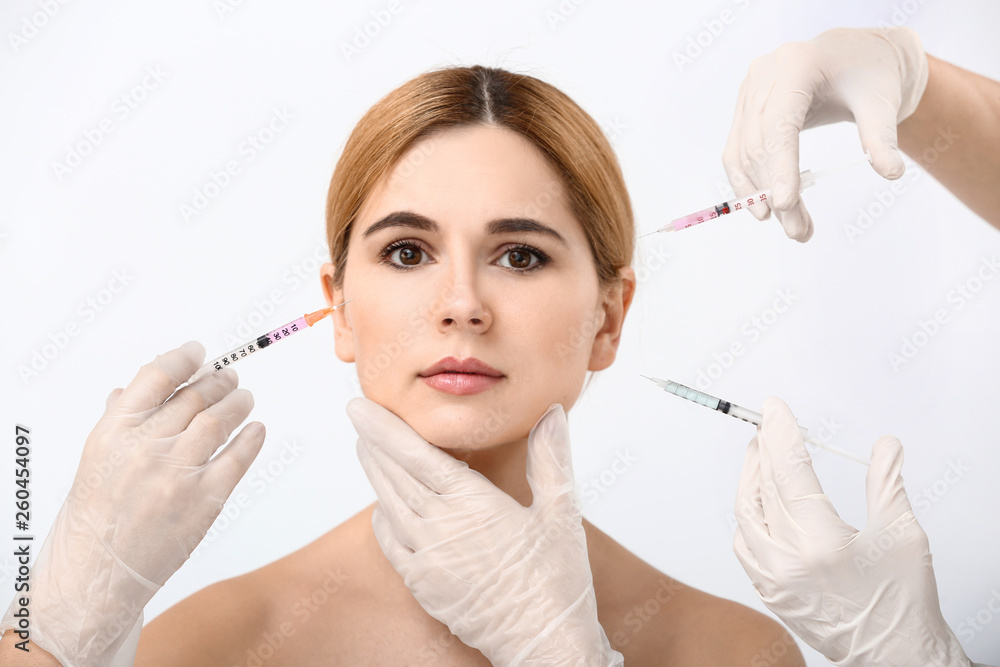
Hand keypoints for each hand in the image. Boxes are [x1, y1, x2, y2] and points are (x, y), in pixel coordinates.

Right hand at [0, 342, 265, 666]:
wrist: (97, 575)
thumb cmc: (93, 518)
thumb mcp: (95, 459)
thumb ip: (120, 420)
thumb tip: (136, 386)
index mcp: (114, 432)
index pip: (157, 377)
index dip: (183, 359)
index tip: (199, 352)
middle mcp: (147, 447)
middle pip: (194, 397)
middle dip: (217, 381)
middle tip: (230, 376)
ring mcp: (178, 473)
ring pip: (219, 421)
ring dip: (238, 404)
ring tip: (245, 398)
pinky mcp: (205, 499)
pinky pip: (237, 459)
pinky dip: (251, 439)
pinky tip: (256, 430)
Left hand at [348, 397, 621, 666]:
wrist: (543, 642)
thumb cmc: (556, 580)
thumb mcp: (560, 512)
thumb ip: (550, 457)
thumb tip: (552, 414)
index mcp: (472, 503)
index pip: (416, 455)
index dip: (385, 429)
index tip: (361, 408)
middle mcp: (440, 527)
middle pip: (394, 475)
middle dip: (374, 443)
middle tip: (360, 419)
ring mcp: (426, 558)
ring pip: (389, 504)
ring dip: (376, 474)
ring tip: (368, 450)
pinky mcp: (422, 584)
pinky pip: (389, 543)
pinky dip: (382, 517)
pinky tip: (383, 505)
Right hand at [723, 27, 928, 240]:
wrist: (858, 58)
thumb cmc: (871, 75)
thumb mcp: (882, 101)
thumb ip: (882, 136)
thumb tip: (891, 172)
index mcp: (795, 65)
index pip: (779, 123)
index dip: (780, 166)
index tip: (786, 204)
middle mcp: (764, 76)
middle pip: (759, 144)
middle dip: (775, 192)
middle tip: (798, 231)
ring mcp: (749, 92)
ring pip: (742, 154)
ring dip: (760, 195)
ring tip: (791, 226)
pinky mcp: (745, 109)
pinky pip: (737, 152)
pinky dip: (749, 183)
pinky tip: (766, 208)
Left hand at [733, 397, 973, 666]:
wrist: (894, 657)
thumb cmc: (902, 602)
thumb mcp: (903, 535)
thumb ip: (886, 483)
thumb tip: (884, 445)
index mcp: (821, 541)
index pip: (790, 470)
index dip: (780, 433)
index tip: (774, 408)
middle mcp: (788, 560)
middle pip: (762, 487)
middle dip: (763, 449)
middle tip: (766, 425)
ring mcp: (772, 579)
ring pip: (745, 514)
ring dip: (749, 479)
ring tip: (759, 454)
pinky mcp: (768, 592)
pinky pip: (744, 545)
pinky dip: (747, 516)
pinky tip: (757, 501)